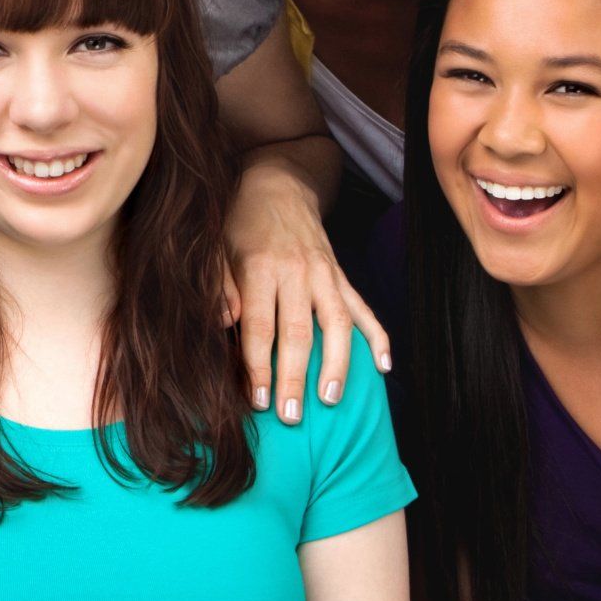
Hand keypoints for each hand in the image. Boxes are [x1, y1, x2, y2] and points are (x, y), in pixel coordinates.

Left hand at [224, 164, 388, 424]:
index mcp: (260, 267)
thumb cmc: (238, 224)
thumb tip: (223, 322)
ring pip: (336, 324)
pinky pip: (364, 308)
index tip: (258, 399)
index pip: (260, 326)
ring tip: (332, 400)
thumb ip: (218, 287)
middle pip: (298, 333)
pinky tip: (384, 366)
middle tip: (291, 416)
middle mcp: (297, 272)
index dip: (258, 365)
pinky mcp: (342, 275)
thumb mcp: (215, 248)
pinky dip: (377, 337)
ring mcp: (325, 273)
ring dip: (336, 365)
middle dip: (295, 377)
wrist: (277, 184)